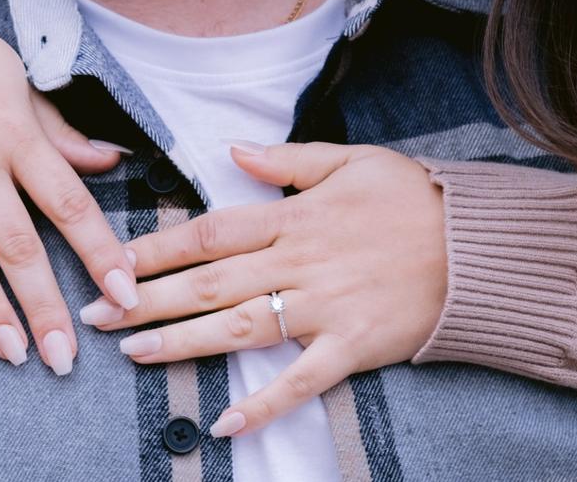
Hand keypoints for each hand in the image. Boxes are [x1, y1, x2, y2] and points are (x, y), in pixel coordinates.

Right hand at [0, 0, 138, 374]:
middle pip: (17, 244)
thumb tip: (110, 162)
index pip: (68, 204)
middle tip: (66, 360)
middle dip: (45, 305)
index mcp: (15, 133)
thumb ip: (58, 130)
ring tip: (13, 355)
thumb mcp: (16, 76)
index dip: (99, 253)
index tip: (125, 295)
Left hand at [78, 142, 446, 437]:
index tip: (112, 260)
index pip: (209, 230)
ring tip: (134, 354)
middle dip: (147, 299)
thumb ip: (287, 161)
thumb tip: (231, 152)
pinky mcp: (352, 346)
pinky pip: (301, 380)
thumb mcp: (351, 160)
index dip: (156, 248)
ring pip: (239, 327)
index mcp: (294, 216)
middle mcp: (299, 261)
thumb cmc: (414, 199)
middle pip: (209, 282)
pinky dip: (264, 403)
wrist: (479, 246)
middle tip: (97, 316)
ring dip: (183, 342)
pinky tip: (225, 423)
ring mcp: (325, 307)